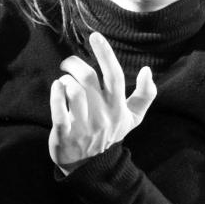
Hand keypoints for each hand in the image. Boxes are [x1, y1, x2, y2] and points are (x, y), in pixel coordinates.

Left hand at [48, 33, 156, 173]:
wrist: (91, 167)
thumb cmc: (110, 134)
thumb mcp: (132, 118)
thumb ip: (145, 95)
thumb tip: (148, 71)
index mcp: (118, 107)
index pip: (114, 76)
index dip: (105, 54)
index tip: (95, 36)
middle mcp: (102, 116)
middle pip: (88, 79)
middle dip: (75, 64)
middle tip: (68, 64)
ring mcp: (84, 126)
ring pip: (74, 91)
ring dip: (66, 80)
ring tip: (64, 82)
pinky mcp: (65, 134)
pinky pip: (59, 111)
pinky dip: (56, 94)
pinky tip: (56, 87)